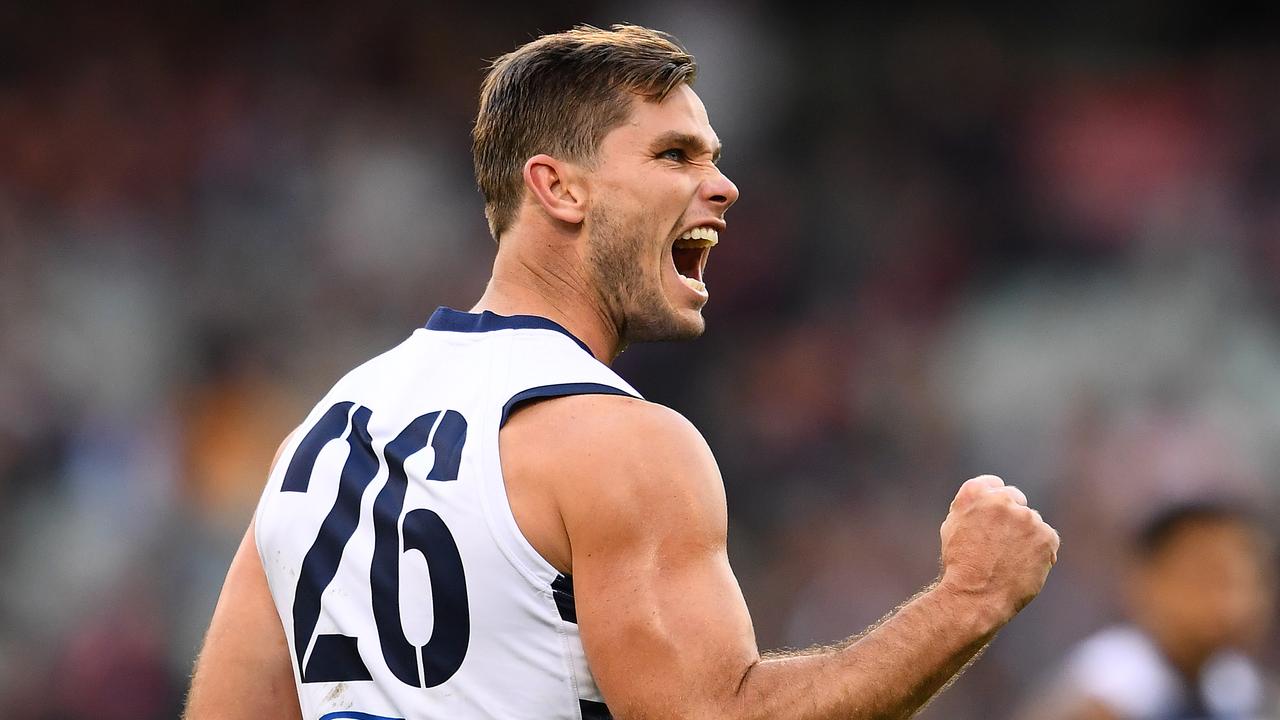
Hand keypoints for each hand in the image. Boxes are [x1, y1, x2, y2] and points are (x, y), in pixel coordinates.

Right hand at [937, 475, 1058, 624]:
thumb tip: (992, 501)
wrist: (975, 595)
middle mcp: (1001, 499)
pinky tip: (1024, 566)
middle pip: (1015, 500)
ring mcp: (1026, 517)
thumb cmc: (960, 565)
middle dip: (1012, 518)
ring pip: (1032, 522)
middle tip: (1002, 545)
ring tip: (1009, 562)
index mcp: (974, 492)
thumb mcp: (953, 526)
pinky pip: (1048, 539)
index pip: (993, 485)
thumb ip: (973, 507)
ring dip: (1026, 536)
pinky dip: (1041, 552)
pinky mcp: (1046, 535)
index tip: (994, 518)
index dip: (994, 503)